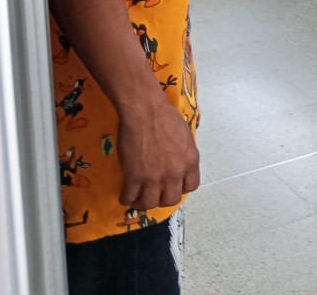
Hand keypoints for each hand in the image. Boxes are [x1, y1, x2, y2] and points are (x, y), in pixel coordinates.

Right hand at [116, 95, 200, 210]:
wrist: (145, 112)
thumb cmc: (165, 116)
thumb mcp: (185, 135)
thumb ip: (184, 153)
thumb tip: (180, 161)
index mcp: (190, 161)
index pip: (191, 187)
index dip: (180, 188)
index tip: (172, 185)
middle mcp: (175, 173)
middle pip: (171, 200)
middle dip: (162, 199)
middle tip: (154, 194)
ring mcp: (154, 178)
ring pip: (150, 204)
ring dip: (143, 203)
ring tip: (137, 198)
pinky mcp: (134, 177)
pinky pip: (129, 198)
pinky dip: (126, 198)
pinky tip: (125, 193)